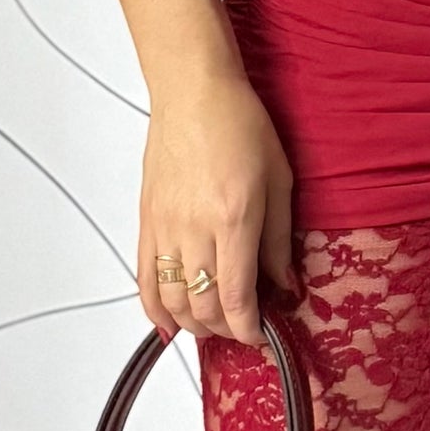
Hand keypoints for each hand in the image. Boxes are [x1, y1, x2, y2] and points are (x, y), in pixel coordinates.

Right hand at [138, 62, 294, 346]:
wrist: (193, 92)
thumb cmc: (239, 123)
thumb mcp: (280, 180)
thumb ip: (279, 240)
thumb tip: (286, 285)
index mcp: (234, 219)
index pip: (235, 298)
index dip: (249, 330)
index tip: (261, 338)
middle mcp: (194, 229)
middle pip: (202, 307)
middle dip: (225, 330)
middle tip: (243, 327)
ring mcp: (165, 227)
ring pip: (171, 300)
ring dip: (193, 324)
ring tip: (214, 324)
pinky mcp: (146, 220)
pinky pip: (144, 278)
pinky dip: (155, 309)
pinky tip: (169, 323)